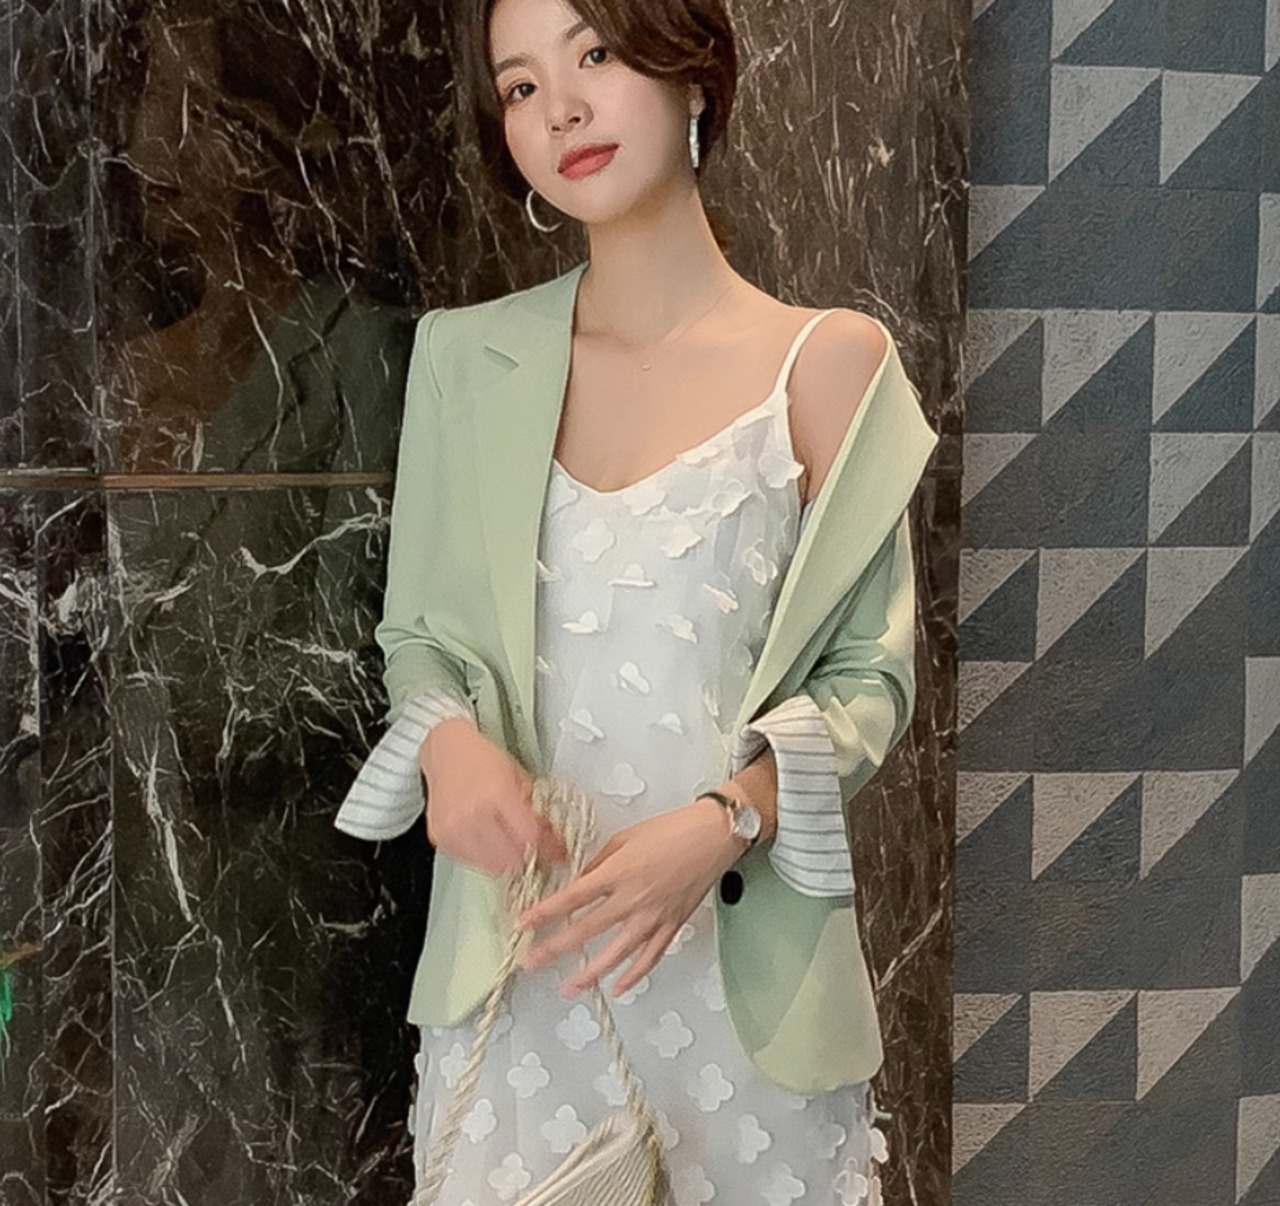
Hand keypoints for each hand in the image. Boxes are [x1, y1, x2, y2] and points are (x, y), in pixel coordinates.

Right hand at [419, 718, 568, 876]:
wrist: (445, 753)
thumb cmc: (482, 759)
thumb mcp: (518, 776)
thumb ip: (534, 808)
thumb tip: (555, 839)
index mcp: (496, 793)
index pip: (531, 836)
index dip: (549, 848)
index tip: (559, 852)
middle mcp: (473, 814)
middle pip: (513, 858)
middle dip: (531, 858)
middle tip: (540, 853)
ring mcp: (454, 829)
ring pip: (493, 867)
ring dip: (510, 862)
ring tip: (516, 848)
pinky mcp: (441, 839)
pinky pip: (473, 863)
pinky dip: (487, 859)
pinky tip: (492, 843)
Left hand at [513, 797, 742, 998]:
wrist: (713, 836)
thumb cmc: (672, 830)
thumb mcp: (625, 838)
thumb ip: (599, 863)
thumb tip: (580, 881)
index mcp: (618, 872)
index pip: (572, 898)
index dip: (544, 913)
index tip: (523, 924)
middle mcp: (633, 899)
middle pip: (586, 930)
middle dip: (555, 948)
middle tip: (532, 961)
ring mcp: (653, 917)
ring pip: (616, 954)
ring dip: (590, 974)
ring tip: (568, 987)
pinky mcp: (672, 926)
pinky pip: (650, 957)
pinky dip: (634, 975)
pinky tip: (618, 987)